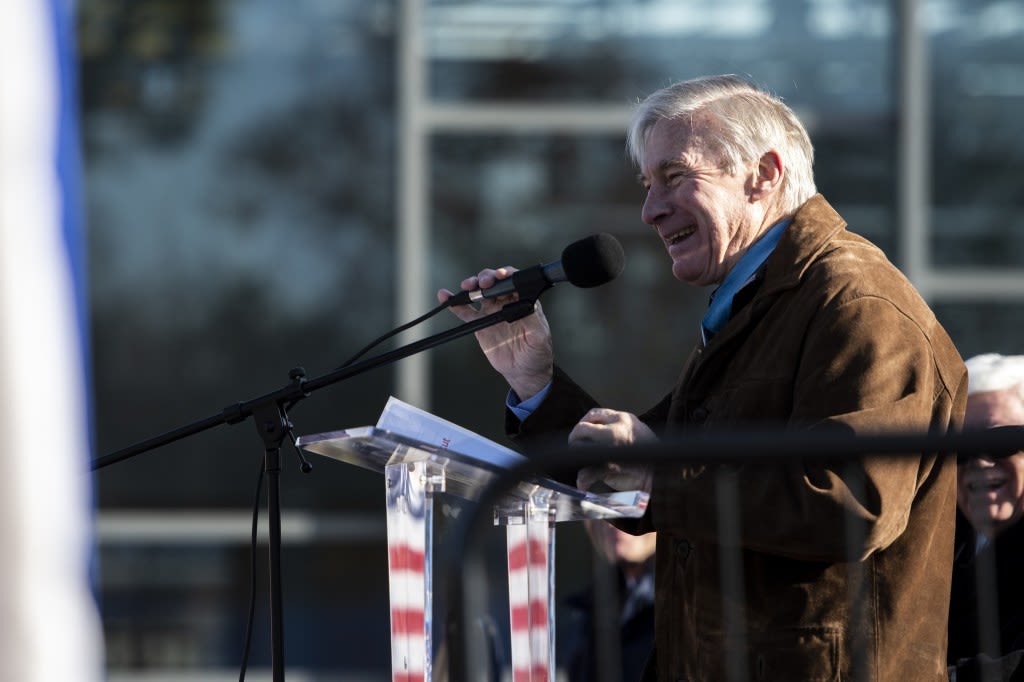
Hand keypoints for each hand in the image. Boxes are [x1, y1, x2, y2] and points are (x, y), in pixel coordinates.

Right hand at [438, 267, 553, 399]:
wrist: (523, 371)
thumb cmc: (536, 353)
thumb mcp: (539, 336)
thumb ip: (533, 319)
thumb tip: (527, 304)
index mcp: (523, 301)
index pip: (514, 281)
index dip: (507, 275)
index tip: (501, 275)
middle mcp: (506, 303)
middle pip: (494, 283)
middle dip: (487, 278)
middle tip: (483, 282)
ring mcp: (492, 312)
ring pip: (479, 293)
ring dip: (472, 286)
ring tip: (466, 286)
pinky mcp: (480, 324)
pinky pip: (465, 311)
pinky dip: (455, 304)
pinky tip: (445, 296)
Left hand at [570, 408, 655, 491]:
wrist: (665, 473)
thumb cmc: (651, 455)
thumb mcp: (637, 430)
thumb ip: (618, 427)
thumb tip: (593, 433)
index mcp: (623, 419)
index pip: (594, 414)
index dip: (583, 424)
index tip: (581, 434)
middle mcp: (617, 430)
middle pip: (582, 429)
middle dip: (574, 439)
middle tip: (576, 449)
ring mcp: (614, 448)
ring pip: (581, 449)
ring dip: (578, 458)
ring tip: (582, 465)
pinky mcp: (613, 467)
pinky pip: (589, 472)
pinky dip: (583, 480)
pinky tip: (584, 483)